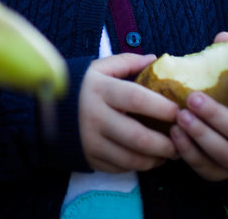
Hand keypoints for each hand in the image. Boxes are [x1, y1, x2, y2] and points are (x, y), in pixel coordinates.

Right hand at [79, 54, 178, 172]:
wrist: (46, 109)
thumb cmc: (82, 86)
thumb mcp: (100, 68)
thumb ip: (127, 62)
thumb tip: (155, 60)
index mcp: (100, 90)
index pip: (137, 100)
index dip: (162, 107)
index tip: (179, 111)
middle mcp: (95, 117)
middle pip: (138, 137)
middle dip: (166, 143)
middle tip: (181, 140)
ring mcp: (91, 141)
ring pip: (132, 159)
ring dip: (157, 159)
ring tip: (171, 152)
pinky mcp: (90, 158)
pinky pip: (121, 168)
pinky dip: (140, 166)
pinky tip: (150, 158)